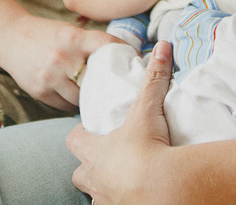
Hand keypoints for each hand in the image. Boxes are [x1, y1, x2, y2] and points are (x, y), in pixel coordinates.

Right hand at [1, 14, 122, 111]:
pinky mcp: (40, 91)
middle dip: (109, 85)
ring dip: (91, 99)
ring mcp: (50, 77)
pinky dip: (73, 104)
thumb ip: (89, 44)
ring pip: (81, 97)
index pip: (106, 44)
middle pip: (96, 78)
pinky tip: (79, 101)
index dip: (124, 51)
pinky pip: (65, 105)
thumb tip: (120, 57)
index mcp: (73, 38)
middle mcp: (62, 57)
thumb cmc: (45, 34)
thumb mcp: (68, 31)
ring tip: (101, 99)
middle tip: (121, 90)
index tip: (135, 60)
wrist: (9, 39)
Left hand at [67, 41, 173, 204]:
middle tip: (108, 158)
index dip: (80, 134)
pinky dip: (124, 202)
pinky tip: (136, 197)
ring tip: (125, 181)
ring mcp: (105, 200)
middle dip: (89, 167)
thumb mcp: (147, 110)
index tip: (90, 129)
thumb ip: (154, 78)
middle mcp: (94, 179)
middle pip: (79, 174)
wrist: (161, 189)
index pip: (74, 140)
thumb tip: (162, 46)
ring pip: (95, 196)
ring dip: (106, 189)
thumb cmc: (145, 148)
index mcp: (94, 152)